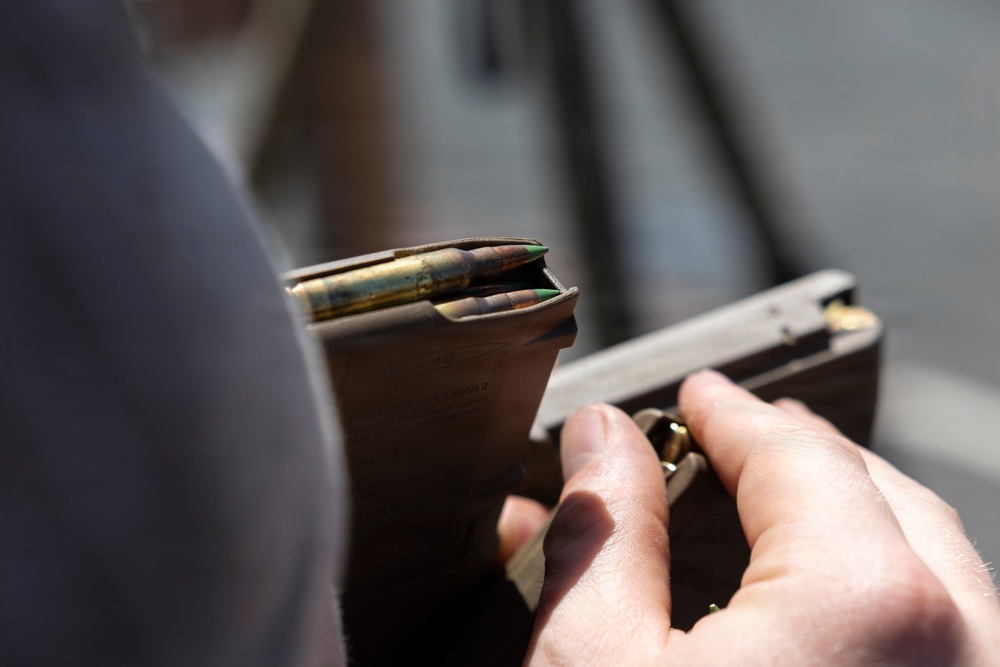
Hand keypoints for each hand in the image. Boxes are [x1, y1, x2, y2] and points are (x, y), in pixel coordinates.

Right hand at [526, 370, 999, 664]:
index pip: (798, 456)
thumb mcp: (591, 665)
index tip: (699, 395)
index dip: (734, 414)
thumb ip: (604, 532)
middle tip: (737, 435)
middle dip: (806, 455)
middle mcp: (967, 651)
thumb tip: (600, 434)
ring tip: (778, 507)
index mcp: (868, 606)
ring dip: (856, 521)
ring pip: (941, 571)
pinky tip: (825, 608)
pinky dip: (891, 597)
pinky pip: (957, 639)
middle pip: (889, 498)